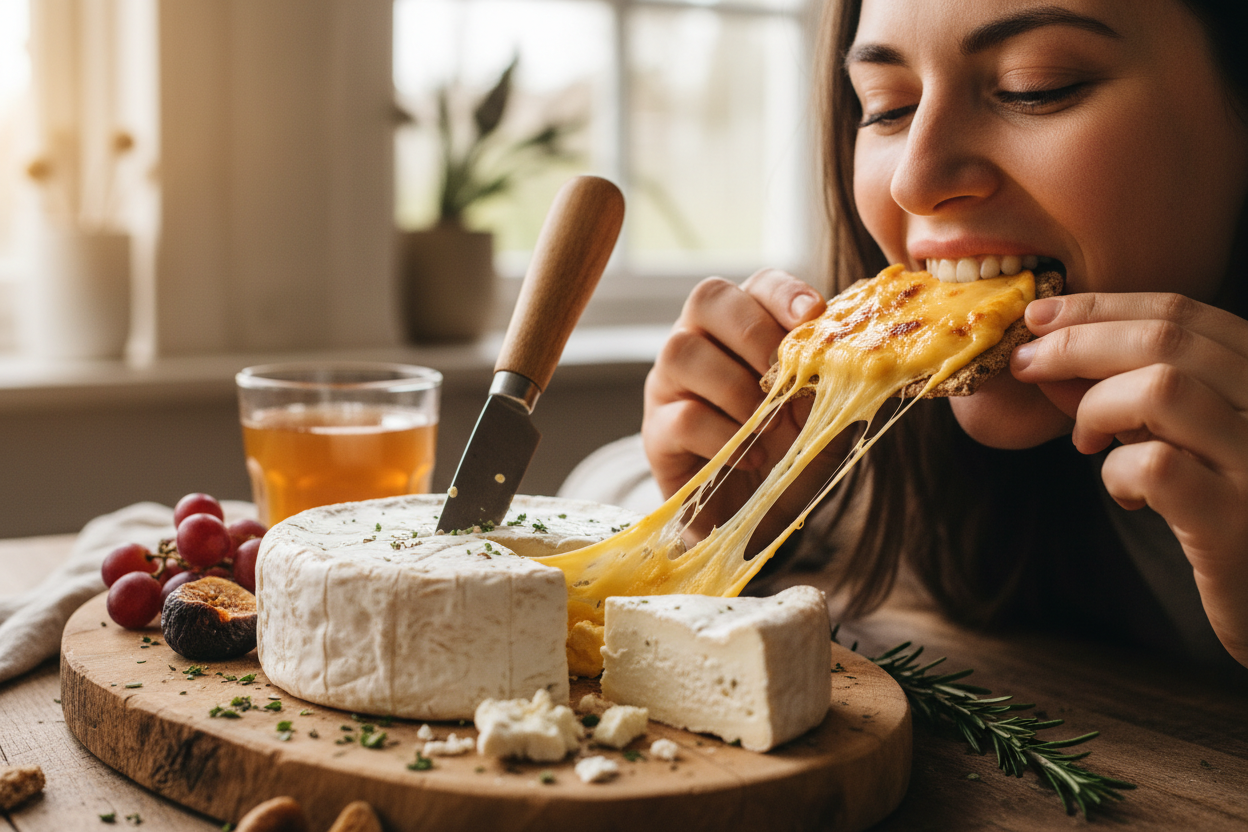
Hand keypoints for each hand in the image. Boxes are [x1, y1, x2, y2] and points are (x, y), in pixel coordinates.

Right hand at [642, 269, 840, 544]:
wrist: (759, 516)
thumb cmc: (790, 453)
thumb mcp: (826, 415)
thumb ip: (838, 384)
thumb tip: (867, 359)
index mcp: (744, 327)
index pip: (757, 285)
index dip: (783, 293)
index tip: (814, 315)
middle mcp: (699, 341)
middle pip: (708, 299)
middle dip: (755, 334)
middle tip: (786, 377)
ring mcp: (670, 384)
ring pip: (683, 352)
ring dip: (737, 388)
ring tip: (769, 426)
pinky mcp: (657, 432)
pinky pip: (683, 416)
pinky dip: (725, 437)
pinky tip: (751, 457)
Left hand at [1011, 292, 1247, 667]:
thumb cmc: (1225, 510)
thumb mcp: (1181, 438)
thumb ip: (1125, 394)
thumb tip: (1045, 354)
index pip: (1182, 311)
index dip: (1100, 307)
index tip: (1038, 315)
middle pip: (1166, 340)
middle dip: (1076, 343)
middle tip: (1026, 364)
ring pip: (1162, 390)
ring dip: (1097, 406)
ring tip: (1087, 439)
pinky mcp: (1238, 524)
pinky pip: (1157, 468)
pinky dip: (1117, 472)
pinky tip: (1127, 493)